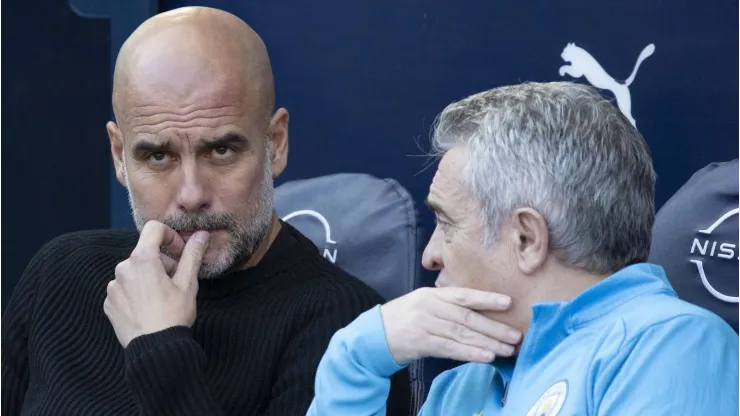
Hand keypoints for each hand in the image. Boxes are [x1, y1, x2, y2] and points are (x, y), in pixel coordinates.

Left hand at [104, 221, 209, 347]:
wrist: (155, 350)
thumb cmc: (173, 315)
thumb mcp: (188, 283)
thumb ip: (192, 254)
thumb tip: (201, 234)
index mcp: (142, 259)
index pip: (154, 230)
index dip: (171, 236)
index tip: (181, 253)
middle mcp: (122, 269)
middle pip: (145, 253)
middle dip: (163, 262)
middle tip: (177, 281)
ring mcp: (112, 287)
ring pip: (134, 272)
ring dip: (149, 277)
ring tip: (162, 298)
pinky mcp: (109, 303)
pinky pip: (124, 289)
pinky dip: (136, 292)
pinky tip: (148, 308)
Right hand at [380, 287, 521, 364]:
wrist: (376, 333)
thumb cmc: (405, 317)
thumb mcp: (423, 301)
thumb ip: (447, 304)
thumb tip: (480, 310)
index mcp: (433, 294)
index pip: (464, 295)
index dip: (487, 299)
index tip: (508, 302)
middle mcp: (430, 307)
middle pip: (467, 318)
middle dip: (494, 327)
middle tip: (515, 335)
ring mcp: (425, 326)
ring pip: (462, 334)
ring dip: (487, 343)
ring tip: (507, 349)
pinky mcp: (422, 344)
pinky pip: (451, 349)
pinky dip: (471, 353)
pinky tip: (487, 357)